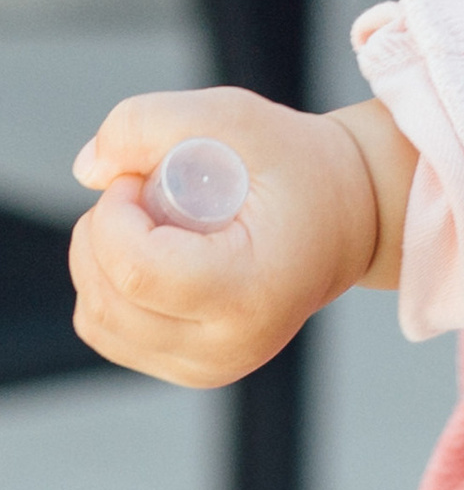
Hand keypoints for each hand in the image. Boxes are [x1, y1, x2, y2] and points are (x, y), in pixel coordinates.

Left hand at [68, 87, 411, 388]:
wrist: (350, 220)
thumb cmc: (299, 168)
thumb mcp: (235, 117)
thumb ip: (147, 122)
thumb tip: (87, 169)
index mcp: (250, 291)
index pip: (135, 270)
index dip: (112, 215)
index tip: (136, 178)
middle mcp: (231, 345)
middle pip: (108, 299)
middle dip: (100, 233)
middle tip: (141, 194)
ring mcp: (211, 367)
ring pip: (98, 319)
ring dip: (98, 261)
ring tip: (147, 227)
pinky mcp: (193, 371)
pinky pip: (107, 333)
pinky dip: (106, 289)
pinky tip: (145, 257)